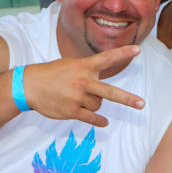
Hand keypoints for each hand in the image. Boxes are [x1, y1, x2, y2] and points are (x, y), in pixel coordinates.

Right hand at [24, 45, 145, 125]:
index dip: (123, 53)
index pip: (107, 59)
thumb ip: (88, 71)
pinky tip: (104, 122)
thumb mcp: (70, 64)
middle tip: (142, 104)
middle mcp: (83, 82)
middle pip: (110, 92)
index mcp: (83, 67)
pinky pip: (92, 118)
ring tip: (79, 97)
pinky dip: (99, 121)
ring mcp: (77, 98)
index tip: (138, 50)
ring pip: (98, 104)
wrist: (28, 86)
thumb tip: (102, 84)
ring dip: (94, 103)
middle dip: (127, 99)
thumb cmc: (51, 74)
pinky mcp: (72, 111)